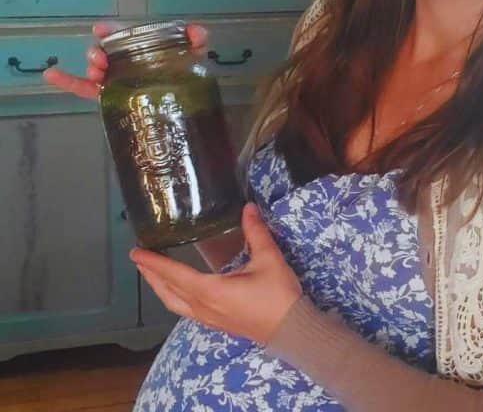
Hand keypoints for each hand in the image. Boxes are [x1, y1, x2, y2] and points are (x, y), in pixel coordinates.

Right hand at [42, 21, 208, 98]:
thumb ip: (197, 41)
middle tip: (100, 61)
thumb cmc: (185, 74)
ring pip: (95, 70)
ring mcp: (115, 78)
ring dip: (89, 67)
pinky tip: (51, 74)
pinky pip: (84, 89)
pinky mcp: (109, 97)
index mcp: (141, 48)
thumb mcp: (195, 56)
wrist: (186, 106)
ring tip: (95, 74)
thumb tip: (195, 31)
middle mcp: (125, 60)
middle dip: (98, 52)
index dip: (111, 31)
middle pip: (106, 52)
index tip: (101, 30)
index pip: (124, 36)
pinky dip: (67, 81)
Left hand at [131, 203, 301, 343]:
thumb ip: (256, 232)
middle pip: (167, 291)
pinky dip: (173, 296)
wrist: (291, 329)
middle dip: (151, 275)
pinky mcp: (216, 322)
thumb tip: (248, 208)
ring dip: (160, 288)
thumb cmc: (277, 295)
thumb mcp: (268, 259)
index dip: (153, 263)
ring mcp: (209, 318)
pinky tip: (178, 290)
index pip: (174, 274)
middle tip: (139, 259)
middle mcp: (203, 306)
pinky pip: (185, 309)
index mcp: (210, 290)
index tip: (136, 252)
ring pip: (174, 303)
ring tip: (152, 274)